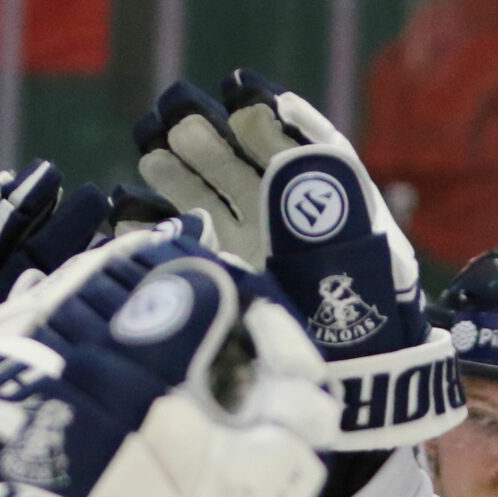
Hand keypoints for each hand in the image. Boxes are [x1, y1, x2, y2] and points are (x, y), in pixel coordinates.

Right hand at [135, 72, 462, 446]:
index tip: (244, 95)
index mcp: (334, 216)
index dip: (277, 121)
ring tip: (149, 146)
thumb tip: (297, 153)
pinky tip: (127, 210)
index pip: (304, 155)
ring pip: (212, 200)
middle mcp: (291, 232)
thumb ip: (335, 209)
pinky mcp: (223, 285)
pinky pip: (184, 245)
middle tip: (175, 119)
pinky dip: (155, 226)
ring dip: (180, 171)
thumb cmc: (371, 334)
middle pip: (248, 172)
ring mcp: (253, 256)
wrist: (352, 401)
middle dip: (212, 140)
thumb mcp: (369, 266)